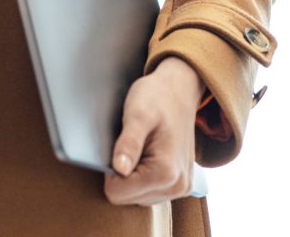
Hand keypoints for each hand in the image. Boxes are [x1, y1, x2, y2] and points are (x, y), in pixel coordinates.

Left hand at [104, 56, 203, 205]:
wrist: (179, 91)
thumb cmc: (156, 98)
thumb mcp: (137, 114)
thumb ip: (128, 143)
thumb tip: (119, 169)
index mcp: (165, 173)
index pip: (117, 193)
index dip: (109, 170)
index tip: (118, 147)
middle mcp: (176, 187)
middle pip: (126, 198)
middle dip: (121, 173)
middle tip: (129, 145)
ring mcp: (180, 188)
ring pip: (136, 197)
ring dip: (131, 175)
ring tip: (139, 147)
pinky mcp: (180, 185)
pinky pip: (148, 192)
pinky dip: (142, 176)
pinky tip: (146, 154)